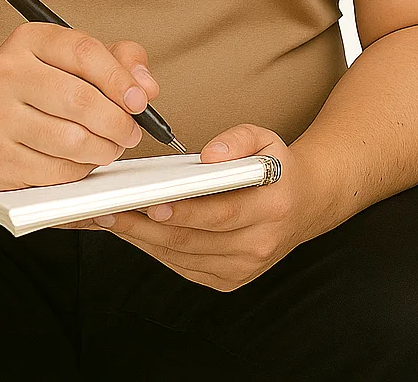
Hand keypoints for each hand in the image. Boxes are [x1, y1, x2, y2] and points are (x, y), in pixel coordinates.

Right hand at [0, 24, 158, 190]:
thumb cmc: (25, 93)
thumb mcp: (63, 63)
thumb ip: (113, 62)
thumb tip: (147, 85)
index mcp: (27, 41)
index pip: (84, 52)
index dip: (121, 79)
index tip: (141, 100)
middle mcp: (6, 73)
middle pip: (81, 100)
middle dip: (118, 122)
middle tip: (130, 132)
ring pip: (73, 140)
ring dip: (103, 150)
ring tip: (108, 147)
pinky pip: (57, 171)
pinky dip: (80, 171)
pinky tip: (79, 162)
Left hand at [60, 124, 324, 292]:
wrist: (306, 204)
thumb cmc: (277, 167)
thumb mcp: (267, 138)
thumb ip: (238, 139)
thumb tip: (209, 155)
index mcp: (272, 208)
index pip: (221, 215)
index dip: (185, 212)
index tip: (153, 204)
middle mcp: (260, 244)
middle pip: (193, 241)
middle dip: (146, 228)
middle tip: (111, 211)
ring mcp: (245, 268)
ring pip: (184, 258)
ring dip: (144, 241)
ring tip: (112, 220)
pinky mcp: (231, 280)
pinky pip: (186, 268)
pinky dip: (157, 252)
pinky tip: (135, 234)